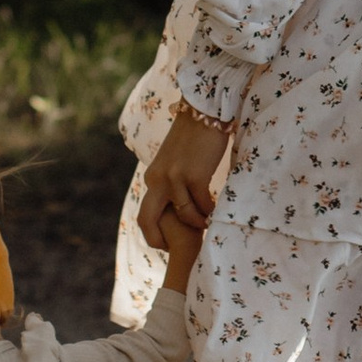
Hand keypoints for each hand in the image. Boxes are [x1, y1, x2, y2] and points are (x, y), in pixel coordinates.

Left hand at [138, 105, 228, 273]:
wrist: (205, 111)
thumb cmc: (194, 137)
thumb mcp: (175, 162)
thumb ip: (172, 181)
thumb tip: (178, 204)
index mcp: (153, 177)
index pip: (144, 214)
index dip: (153, 232)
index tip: (168, 241)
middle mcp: (157, 179)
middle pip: (146, 220)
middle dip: (157, 240)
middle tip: (174, 249)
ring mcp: (174, 178)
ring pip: (184, 215)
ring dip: (197, 222)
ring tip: (208, 223)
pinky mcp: (194, 175)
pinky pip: (202, 204)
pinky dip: (210, 211)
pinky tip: (217, 209)